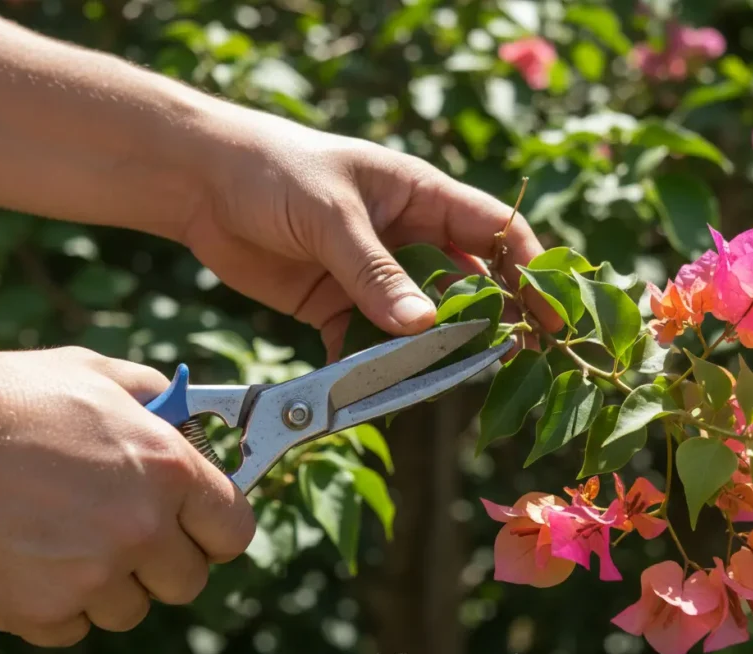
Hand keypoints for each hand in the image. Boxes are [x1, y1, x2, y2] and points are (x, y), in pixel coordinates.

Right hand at [0, 346, 253, 646]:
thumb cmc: (12, 396)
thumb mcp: (99, 374)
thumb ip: (157, 401)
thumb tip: (187, 423)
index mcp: (170, 470)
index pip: (235, 531)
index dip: (218, 531)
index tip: (199, 528)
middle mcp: (141, 528)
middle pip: (188, 581)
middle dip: (165, 562)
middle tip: (130, 535)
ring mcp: (92, 575)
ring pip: (131, 610)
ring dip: (110, 585)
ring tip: (70, 540)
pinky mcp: (41, 610)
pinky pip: (74, 628)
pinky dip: (59, 606)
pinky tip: (35, 561)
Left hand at [184, 105, 560, 360]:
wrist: (201, 183)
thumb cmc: (274, 171)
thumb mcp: (332, 215)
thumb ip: (376, 272)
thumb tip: (425, 329)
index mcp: (420, 195)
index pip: (494, 232)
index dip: (529, 271)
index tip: (551, 315)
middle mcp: (406, 236)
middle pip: (466, 282)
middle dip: (489, 319)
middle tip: (510, 359)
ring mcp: (372, 273)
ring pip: (418, 319)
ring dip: (429, 350)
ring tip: (441, 381)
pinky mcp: (335, 301)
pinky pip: (367, 340)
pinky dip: (372, 364)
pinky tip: (371, 384)